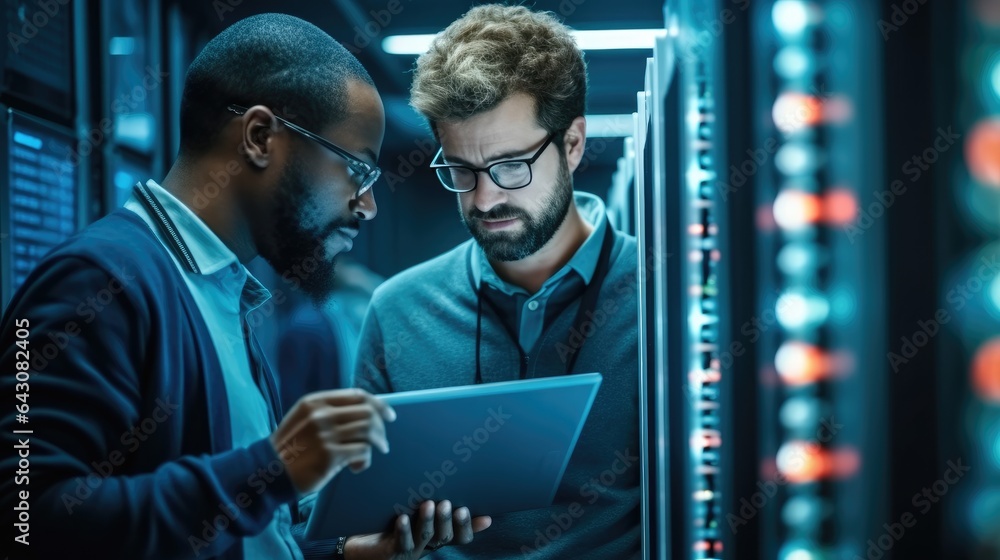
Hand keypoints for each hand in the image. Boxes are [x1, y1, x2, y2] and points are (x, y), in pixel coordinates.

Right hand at [270, 388, 395, 492]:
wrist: (269, 473)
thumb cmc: (290, 449)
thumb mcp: (303, 420)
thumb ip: (329, 413)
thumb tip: (364, 414)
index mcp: (315, 402)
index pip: (357, 395)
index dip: (378, 404)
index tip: (388, 415)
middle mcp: (321, 414)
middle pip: (367, 413)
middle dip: (380, 428)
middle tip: (382, 442)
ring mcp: (325, 434)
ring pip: (368, 430)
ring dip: (377, 443)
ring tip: (373, 454)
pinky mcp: (330, 455)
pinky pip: (362, 451)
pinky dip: (365, 460)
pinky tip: (357, 467)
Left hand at [344, 500, 491, 559]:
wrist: (359, 541)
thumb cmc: (387, 522)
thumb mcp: (412, 510)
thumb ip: (429, 503)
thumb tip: (448, 480)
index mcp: (434, 536)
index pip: (459, 536)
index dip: (469, 527)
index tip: (484, 517)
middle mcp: (425, 545)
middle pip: (445, 536)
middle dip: (448, 520)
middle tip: (446, 504)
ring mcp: (409, 550)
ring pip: (425, 537)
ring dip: (428, 520)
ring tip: (428, 504)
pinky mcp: (392, 552)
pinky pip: (401, 542)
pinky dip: (403, 530)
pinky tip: (403, 518)